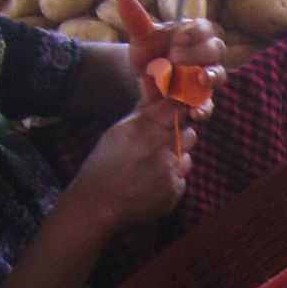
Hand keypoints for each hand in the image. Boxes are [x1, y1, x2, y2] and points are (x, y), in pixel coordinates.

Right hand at [66, 101, 194, 230]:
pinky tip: (151, 183)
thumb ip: (141, 110)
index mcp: (145, 127)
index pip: (176, 107)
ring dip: (175, 159)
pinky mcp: (175, 191)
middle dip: (177, 137)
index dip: (176, 110)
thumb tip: (150, 82)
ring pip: (187, 157)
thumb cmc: (103, 165)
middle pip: (188, 132)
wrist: (98, 205)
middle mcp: (161, 146)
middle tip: (159, 145)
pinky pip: (181, 178)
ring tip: (152, 168)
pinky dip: (171, 180)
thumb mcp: (117, 132)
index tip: (172, 115)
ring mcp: (170, 170)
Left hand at [131, 14, 226, 114]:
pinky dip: (203, 109)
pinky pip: (208, 104)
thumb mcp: (140, 37)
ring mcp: (206, 77)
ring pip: (218, 75)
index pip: (205, 27)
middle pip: (215, 50)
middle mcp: (206, 54)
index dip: (197, 32)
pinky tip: (194, 113)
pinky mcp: (201, 100)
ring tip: (200, 79)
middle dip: (198, 54)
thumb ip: (136, 20)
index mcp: (194, 34)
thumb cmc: (148, 52)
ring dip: (211, 77)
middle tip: (175, 59)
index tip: (179, 37)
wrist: (144, 80)